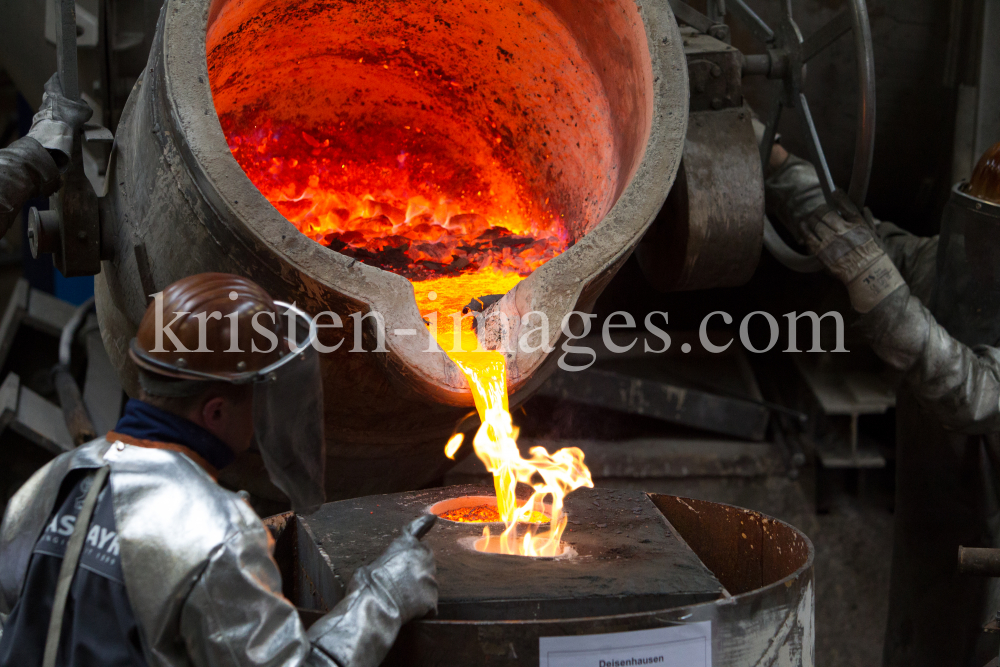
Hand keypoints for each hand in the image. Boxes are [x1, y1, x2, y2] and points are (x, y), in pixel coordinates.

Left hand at [27, 73, 92, 168]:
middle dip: (56, 96)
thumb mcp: (84, 110)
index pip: (52, 81)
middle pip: (49, 94)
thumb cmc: (70, 117)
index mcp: (54, 93)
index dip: (55, 78)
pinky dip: (55, 119)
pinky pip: (49, 117)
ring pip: (49, 107)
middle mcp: (46, 100)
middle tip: (63, 99)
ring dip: (56, 109)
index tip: (57, 76)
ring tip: (66, 116)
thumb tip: (82, 104)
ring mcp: (42, 110)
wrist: (56, 131)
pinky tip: (62, 125)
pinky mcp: (41, 120)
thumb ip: (84, 105)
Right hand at [361, 515, 437, 622]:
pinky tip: (406, 613)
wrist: (374, 609)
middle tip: (400, 580)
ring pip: (428, 582)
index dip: (424, 523)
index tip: (432, 518)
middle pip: (426, 556)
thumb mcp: (368, 565)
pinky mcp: (433, 599)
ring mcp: (430, 579)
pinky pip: (428, 605)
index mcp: (405, 545)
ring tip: (399, 599)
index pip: (417, 528)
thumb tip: (384, 568)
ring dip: (418, 588)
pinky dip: (420, 609)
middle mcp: (422, 558)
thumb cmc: (366, 586)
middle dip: (417, 565)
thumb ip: (384, 561)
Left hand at [800, 191, 903, 312]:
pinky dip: (804, 228)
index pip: (846, 205)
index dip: (839, 197)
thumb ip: (868, 220)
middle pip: (826, 213)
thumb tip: (864, 208)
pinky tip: (803, 225)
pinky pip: (808, 236)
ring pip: (816, 223)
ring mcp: (831, 241)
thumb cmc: (873, 255)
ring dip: (812, 218)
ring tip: (811, 218)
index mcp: (858, 224)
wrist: (867, 274)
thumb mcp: (875, 234)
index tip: (835, 192)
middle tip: (819, 210)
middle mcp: (844, 230)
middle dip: (821, 210)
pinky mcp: (821, 252)